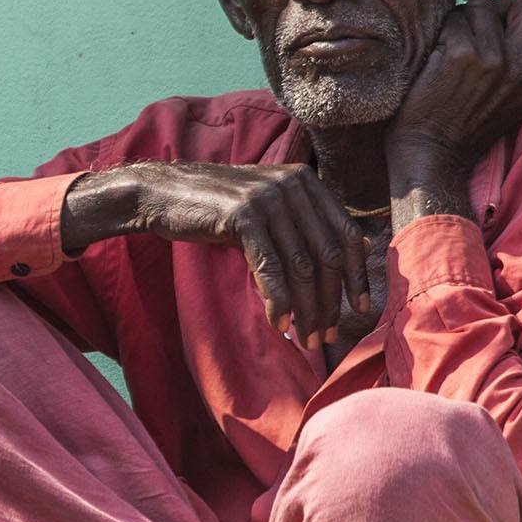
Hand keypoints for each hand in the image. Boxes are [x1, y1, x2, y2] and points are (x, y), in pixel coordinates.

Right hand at [67, 162, 368, 344]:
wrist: (163, 192)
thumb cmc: (214, 207)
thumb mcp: (265, 208)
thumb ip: (298, 225)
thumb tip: (338, 265)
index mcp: (305, 181)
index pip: (346, 233)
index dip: (357, 275)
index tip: (359, 309)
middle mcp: (293, 184)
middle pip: (326, 254)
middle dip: (330, 301)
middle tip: (327, 335)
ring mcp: (268, 197)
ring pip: (300, 265)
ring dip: (307, 309)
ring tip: (306, 339)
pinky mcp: (243, 215)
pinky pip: (270, 267)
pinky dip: (278, 300)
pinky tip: (279, 322)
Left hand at [385, 0, 521, 186]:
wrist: (430, 156)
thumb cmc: (460, 128)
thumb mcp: (509, 103)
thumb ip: (520, 66)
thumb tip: (509, 20)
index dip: (520, 17)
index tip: (495, 31)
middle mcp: (521, 68)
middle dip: (501, 5)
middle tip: (475, 26)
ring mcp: (493, 60)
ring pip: (482, 5)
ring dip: (461, 19)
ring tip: (448, 47)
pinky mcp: (462, 55)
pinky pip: (452, 19)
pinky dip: (439, 33)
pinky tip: (432, 58)